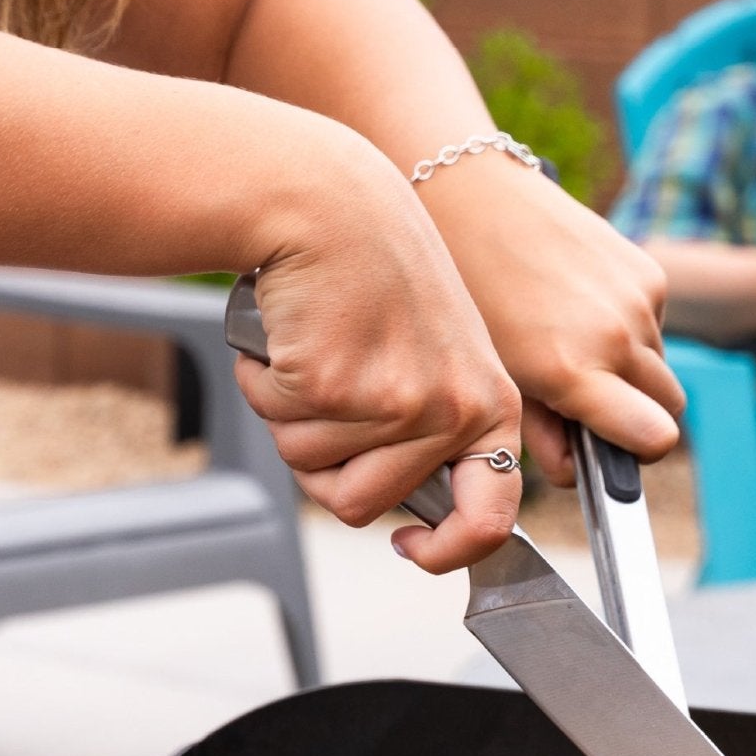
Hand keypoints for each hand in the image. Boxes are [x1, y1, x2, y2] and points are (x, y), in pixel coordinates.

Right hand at [233, 123, 523, 572]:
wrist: (331, 203)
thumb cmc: (375, 278)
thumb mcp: (436, 356)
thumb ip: (432, 434)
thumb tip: (405, 515)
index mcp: (488, 407)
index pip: (490, 519)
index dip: (445, 551)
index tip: (408, 545)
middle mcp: (450, 410)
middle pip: (365, 506)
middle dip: (326, 465)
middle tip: (325, 397)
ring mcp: (394, 402)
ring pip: (313, 470)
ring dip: (292, 420)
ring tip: (315, 351)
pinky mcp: (334, 385)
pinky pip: (277, 423)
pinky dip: (265, 386)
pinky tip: (290, 337)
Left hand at [413, 159, 683, 480]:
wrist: (474, 203)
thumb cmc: (472, 297)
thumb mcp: (498, 377)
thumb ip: (541, 434)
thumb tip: (577, 473)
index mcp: (574, 371)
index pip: (656, 438)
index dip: (639, 452)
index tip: (611, 448)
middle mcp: (617, 336)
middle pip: (669, 409)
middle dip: (638, 417)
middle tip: (588, 405)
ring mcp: (639, 301)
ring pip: (660, 367)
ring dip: (630, 373)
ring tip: (571, 347)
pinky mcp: (648, 270)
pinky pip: (654, 324)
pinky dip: (629, 329)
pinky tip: (579, 309)